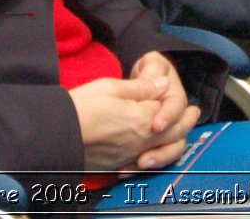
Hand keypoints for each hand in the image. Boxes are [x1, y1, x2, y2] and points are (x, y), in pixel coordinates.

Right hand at [70, 76, 199, 174]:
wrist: (55, 134)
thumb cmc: (80, 107)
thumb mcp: (110, 86)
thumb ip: (140, 87)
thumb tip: (162, 84)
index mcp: (142, 119)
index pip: (170, 112)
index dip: (178, 104)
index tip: (186, 100)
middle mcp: (141, 141)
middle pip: (173, 135)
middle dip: (186, 123)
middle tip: (194, 114)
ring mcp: (130, 156)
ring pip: (163, 153)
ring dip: (176, 143)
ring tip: (180, 135)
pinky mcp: (117, 166)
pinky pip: (143, 165)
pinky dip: (154, 158)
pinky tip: (152, 153)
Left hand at [128, 52, 199, 169]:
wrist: (145, 81)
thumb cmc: (150, 71)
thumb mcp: (151, 64)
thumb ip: (152, 71)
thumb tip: (159, 81)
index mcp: (175, 98)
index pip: (176, 108)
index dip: (168, 117)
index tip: (156, 125)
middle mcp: (175, 119)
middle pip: (177, 138)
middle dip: (162, 150)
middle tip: (145, 159)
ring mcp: (167, 133)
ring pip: (169, 152)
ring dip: (156, 161)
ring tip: (138, 166)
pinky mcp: (156, 144)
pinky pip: (155, 159)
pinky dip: (142, 166)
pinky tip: (125, 170)